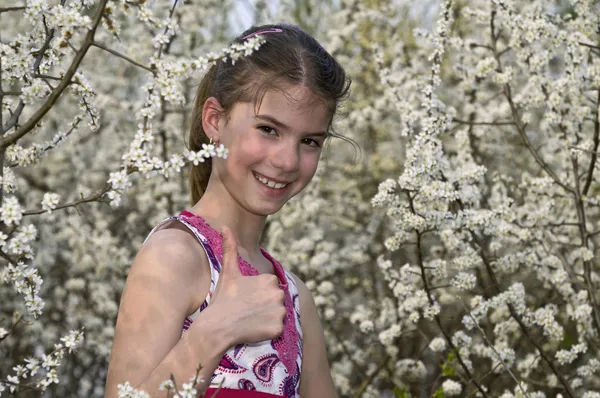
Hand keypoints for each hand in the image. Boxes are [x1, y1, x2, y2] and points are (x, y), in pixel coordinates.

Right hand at [201, 226, 285, 346]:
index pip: (270, 288)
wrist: (216, 328)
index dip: (257, 295)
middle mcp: (278, 293)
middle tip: (246, 310)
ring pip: (277, 315)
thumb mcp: (228, 272)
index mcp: (269, 279)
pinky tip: (253, 330)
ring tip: (248, 320)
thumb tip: (225, 226)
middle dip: (264, 306)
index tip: (244, 299)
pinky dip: (267, 332)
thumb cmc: (222, 300)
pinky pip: (276, 330)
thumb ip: (230, 248)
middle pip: (275, 301)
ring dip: (266, 319)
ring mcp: (279, 312)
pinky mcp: (277, 328)